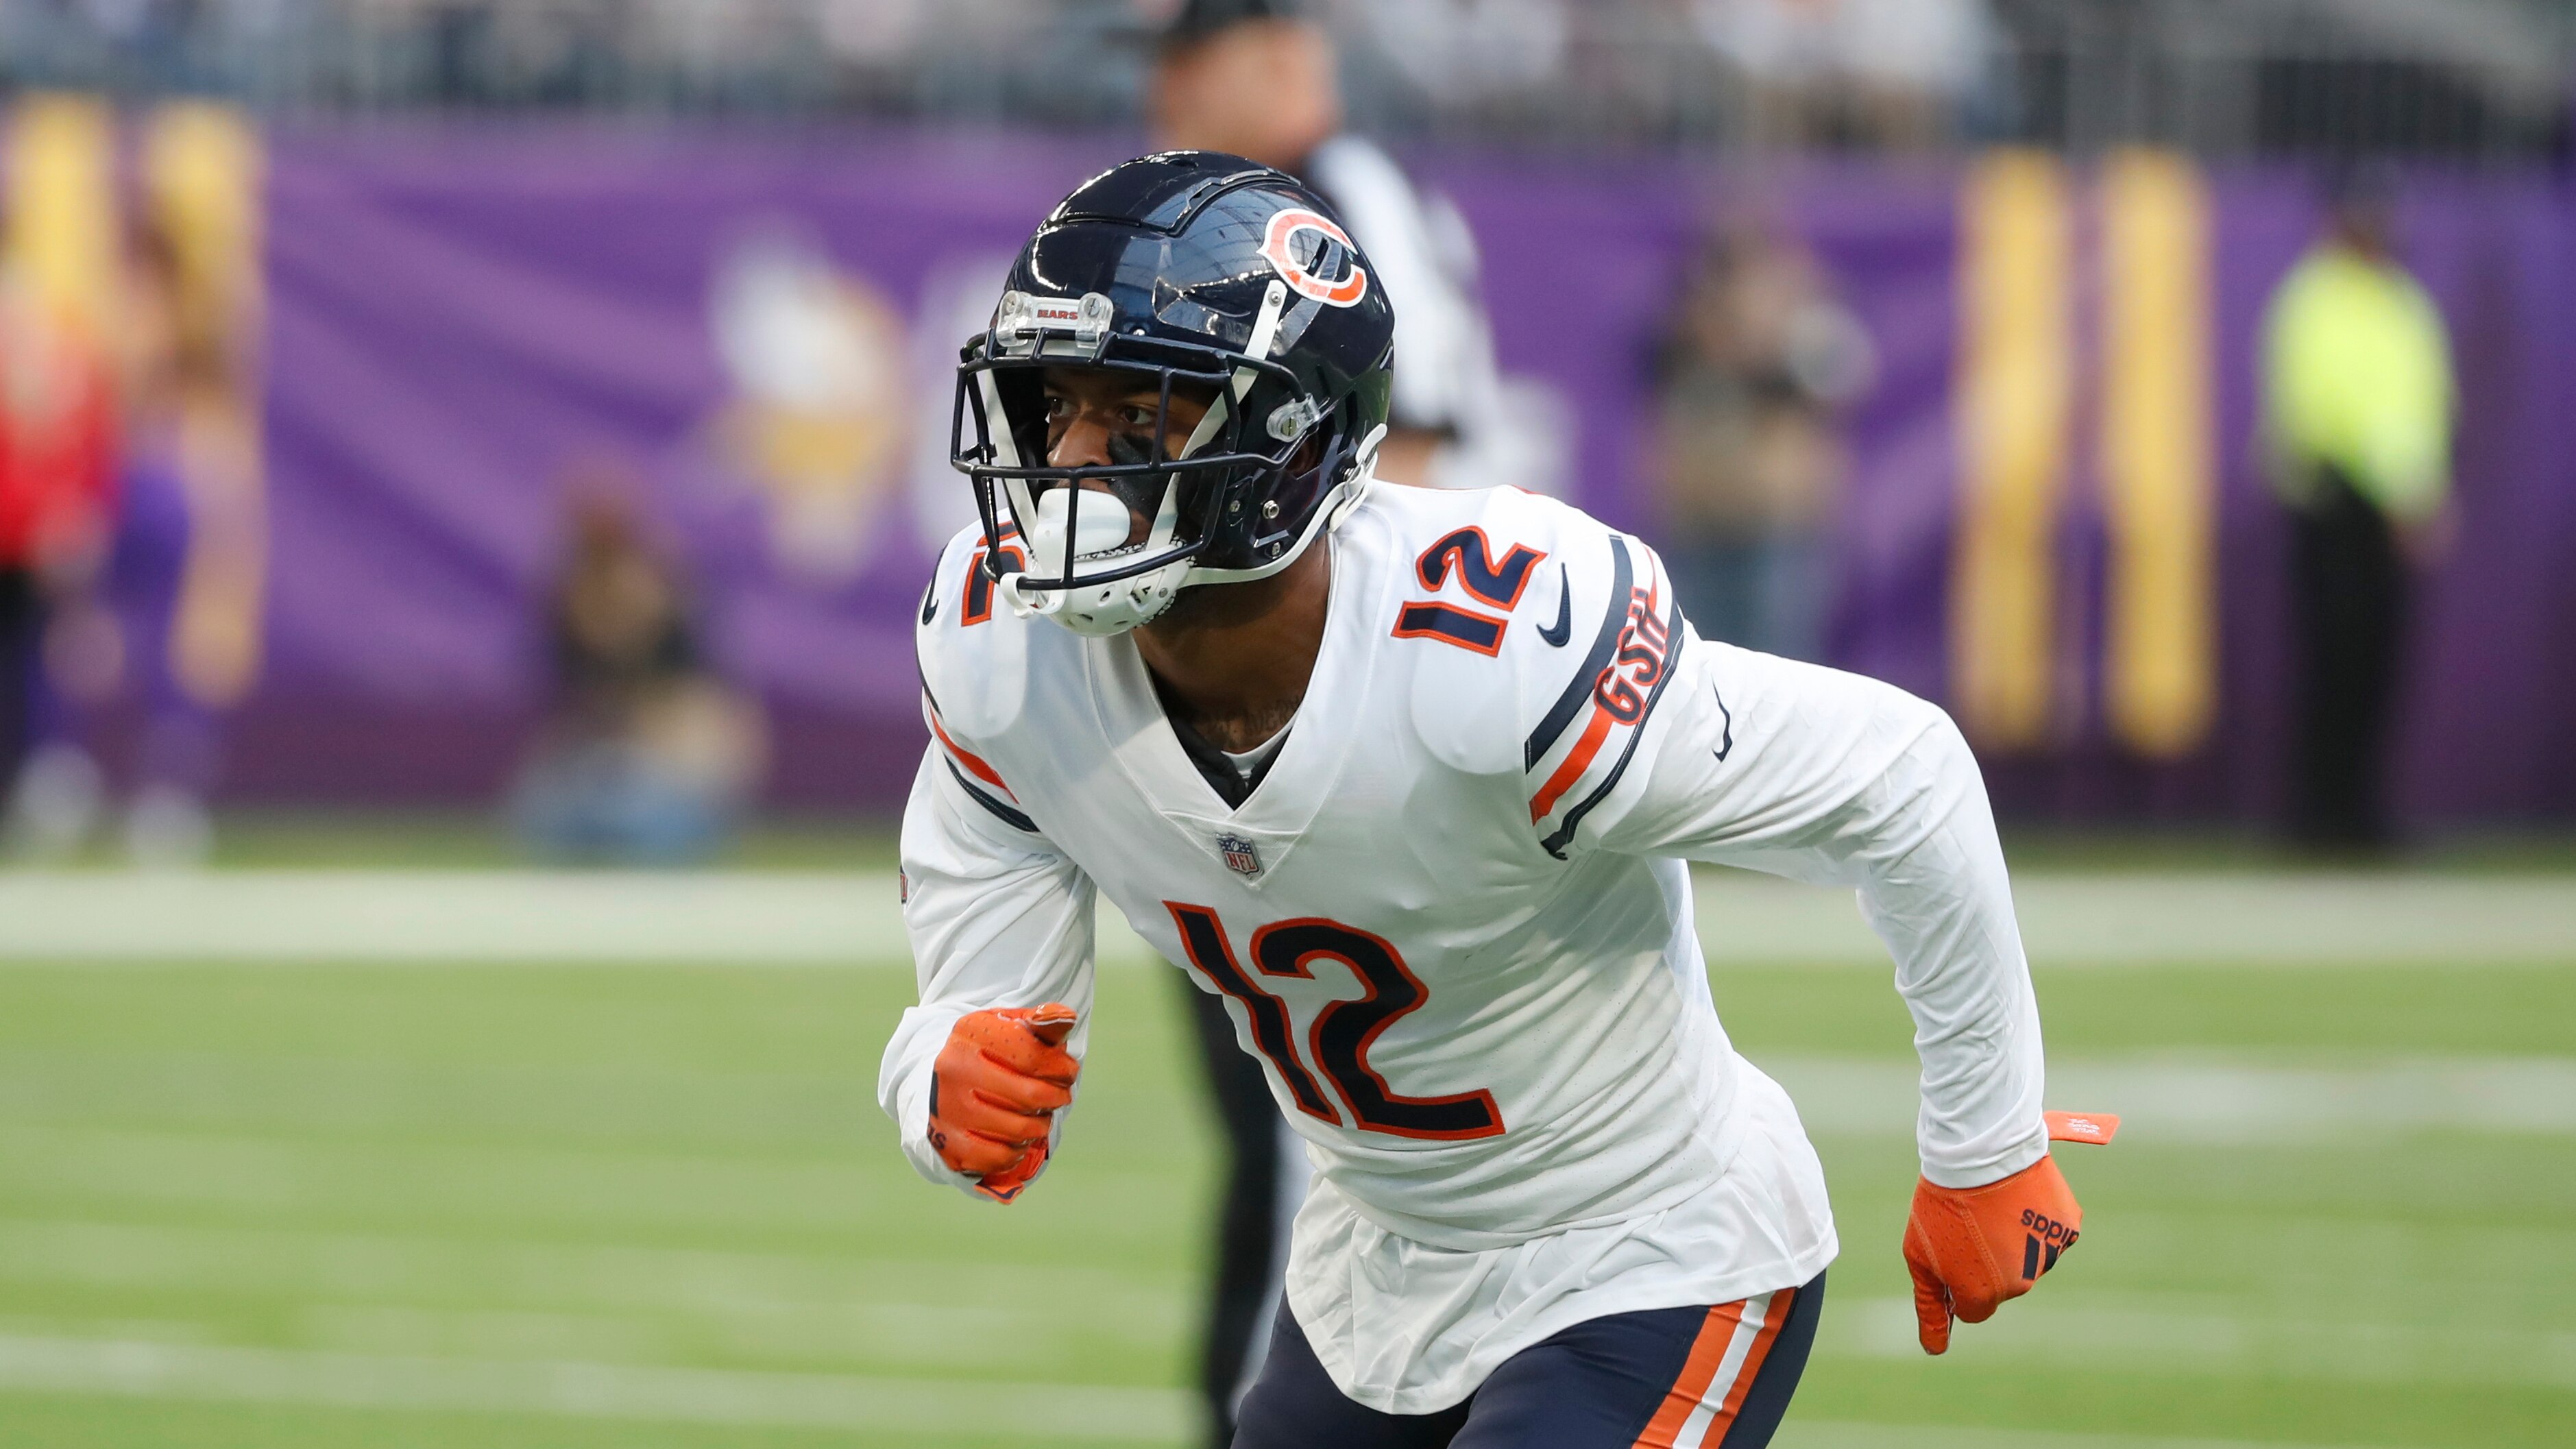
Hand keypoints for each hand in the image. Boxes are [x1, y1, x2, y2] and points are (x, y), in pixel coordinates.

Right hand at [927, 1004, 1079, 1203]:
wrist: (947, 1083)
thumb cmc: (993, 1053)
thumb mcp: (1013, 1028)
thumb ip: (1044, 1023)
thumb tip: (1065, 1018)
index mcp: (970, 1032)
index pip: (1032, 1056)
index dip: (1062, 1068)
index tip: (1069, 1072)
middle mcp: (952, 1068)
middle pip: (1029, 1096)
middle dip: (1056, 1098)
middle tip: (1059, 1096)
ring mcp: (946, 1108)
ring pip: (1018, 1131)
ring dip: (1040, 1126)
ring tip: (1040, 1116)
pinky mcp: (946, 1143)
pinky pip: (998, 1157)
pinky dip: (1017, 1151)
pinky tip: (1019, 1139)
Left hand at [1904, 1111, 2113, 1354]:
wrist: (1980, 1152)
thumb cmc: (1941, 1204)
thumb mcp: (1920, 1256)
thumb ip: (1929, 1306)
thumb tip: (1935, 1349)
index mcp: (1981, 1295)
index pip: (1972, 1309)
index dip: (1959, 1281)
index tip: (1953, 1253)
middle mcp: (2019, 1286)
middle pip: (2003, 1286)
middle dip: (1987, 1262)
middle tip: (1972, 1222)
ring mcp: (2047, 1257)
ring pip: (2029, 1260)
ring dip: (2014, 1240)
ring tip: (1995, 1206)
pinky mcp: (2066, 1229)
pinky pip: (2050, 1233)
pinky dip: (2036, 1220)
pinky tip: (2019, 1198)